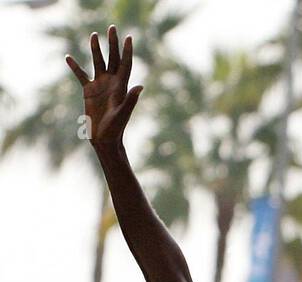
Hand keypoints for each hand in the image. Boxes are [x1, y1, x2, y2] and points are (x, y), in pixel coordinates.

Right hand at [66, 26, 141, 145]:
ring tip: (93, 35)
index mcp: (121, 86)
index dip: (127, 51)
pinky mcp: (89, 91)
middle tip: (112, 28)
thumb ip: (131, 99)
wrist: (104, 139)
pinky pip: (81, 75)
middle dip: (112, 44)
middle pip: (112, 58)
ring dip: (95, 49)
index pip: (125, 64)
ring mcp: (100, 85)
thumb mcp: (123, 113)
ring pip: (97, 62)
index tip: (128, 37)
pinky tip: (67, 57)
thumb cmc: (116, 128)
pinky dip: (74, 66)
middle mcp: (111, 83)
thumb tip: (140, 87)